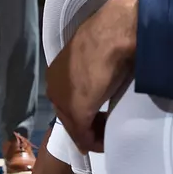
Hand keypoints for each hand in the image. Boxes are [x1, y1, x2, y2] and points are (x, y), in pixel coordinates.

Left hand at [46, 0, 138, 153]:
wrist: (116, 32)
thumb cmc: (112, 37)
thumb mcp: (101, 56)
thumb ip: (98, 70)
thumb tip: (107, 77)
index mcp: (60, 69)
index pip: (70, 98)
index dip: (87, 111)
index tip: (104, 117)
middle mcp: (55, 84)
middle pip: (70, 114)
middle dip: (89, 124)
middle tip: (109, 128)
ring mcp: (63, 99)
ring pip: (76, 126)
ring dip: (93, 133)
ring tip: (110, 135)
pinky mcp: (76, 111)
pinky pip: (83, 135)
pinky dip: (95, 141)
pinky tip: (106, 141)